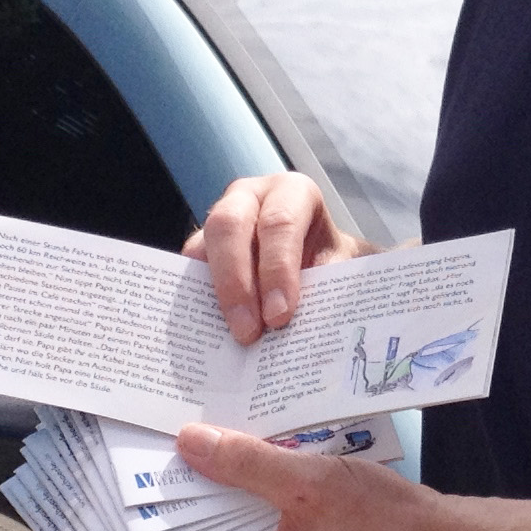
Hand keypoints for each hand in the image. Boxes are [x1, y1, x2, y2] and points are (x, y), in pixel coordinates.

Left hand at [178, 424, 464, 530]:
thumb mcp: (309, 481)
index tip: (163, 459)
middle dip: (211, 490)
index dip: (182, 500)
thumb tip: (190, 444)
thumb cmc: (384, 519)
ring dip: (243, 493)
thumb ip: (246, 463)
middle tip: (192, 441)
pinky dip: (268, 503)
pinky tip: (268, 466)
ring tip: (228, 446)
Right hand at [186, 174, 369, 345]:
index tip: (279, 316)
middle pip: (229, 226)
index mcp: (292, 193)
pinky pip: (189, 271)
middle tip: (247, 333)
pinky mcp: (200, 248)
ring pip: (202, 248)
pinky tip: (212, 332)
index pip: (279, 223)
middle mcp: (249, 197)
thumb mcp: (342, 267)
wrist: (317, 260)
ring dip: (215, 296)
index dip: (277, 269)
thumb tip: (309, 326)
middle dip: (236, 283)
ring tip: (231, 338)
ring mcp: (219, 219)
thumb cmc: (331, 260)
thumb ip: (328, 287)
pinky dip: (198, 302)